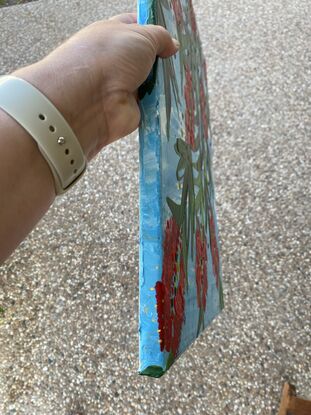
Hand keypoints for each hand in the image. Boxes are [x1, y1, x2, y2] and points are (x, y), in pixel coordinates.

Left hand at [12, 13, 178, 159]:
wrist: (89, 99)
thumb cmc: (109, 57)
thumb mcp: (140, 35)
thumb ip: (160, 37)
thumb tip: (172, 45)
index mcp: (113, 35)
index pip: (136, 27)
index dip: (154, 31)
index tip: (171, 38)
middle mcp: (117, 61)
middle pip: (148, 59)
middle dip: (164, 61)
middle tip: (180, 62)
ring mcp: (124, 87)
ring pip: (154, 83)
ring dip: (166, 84)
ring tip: (182, 81)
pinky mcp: (132, 110)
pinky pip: (154, 106)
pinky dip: (164, 104)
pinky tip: (175, 100)